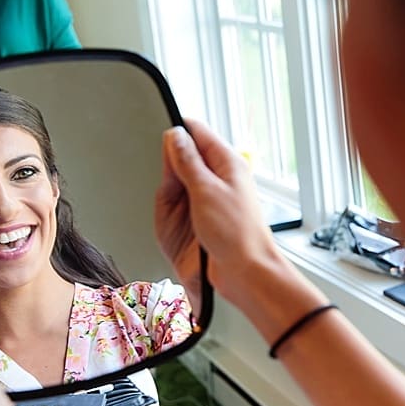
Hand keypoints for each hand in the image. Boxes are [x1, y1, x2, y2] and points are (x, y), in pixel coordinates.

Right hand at [154, 119, 282, 309]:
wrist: (244, 273)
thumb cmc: (236, 235)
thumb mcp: (205, 191)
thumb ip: (187, 161)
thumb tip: (175, 136)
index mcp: (226, 162)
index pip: (197, 132)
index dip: (177, 132)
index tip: (160, 138)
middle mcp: (218, 176)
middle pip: (185, 155)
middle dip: (171, 166)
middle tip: (173, 184)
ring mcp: (208, 196)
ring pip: (178, 180)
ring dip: (171, 189)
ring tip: (178, 208)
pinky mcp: (201, 215)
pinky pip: (178, 201)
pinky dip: (171, 206)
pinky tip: (174, 218)